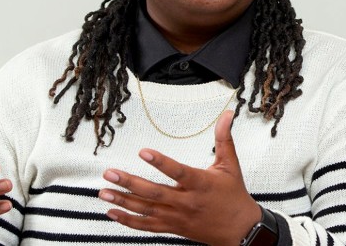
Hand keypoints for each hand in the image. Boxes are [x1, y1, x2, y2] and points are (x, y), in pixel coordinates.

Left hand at [101, 110, 262, 244]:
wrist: (240, 230)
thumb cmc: (234, 196)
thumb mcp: (230, 165)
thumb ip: (223, 139)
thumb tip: (227, 115)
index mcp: (201, 184)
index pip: (178, 172)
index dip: (161, 162)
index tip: (143, 152)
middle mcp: (187, 201)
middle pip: (154, 193)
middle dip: (130, 183)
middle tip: (110, 173)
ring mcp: (178, 216)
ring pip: (147, 210)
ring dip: (124, 201)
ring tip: (104, 192)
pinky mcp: (173, 227)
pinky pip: (148, 226)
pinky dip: (129, 221)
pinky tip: (112, 213)